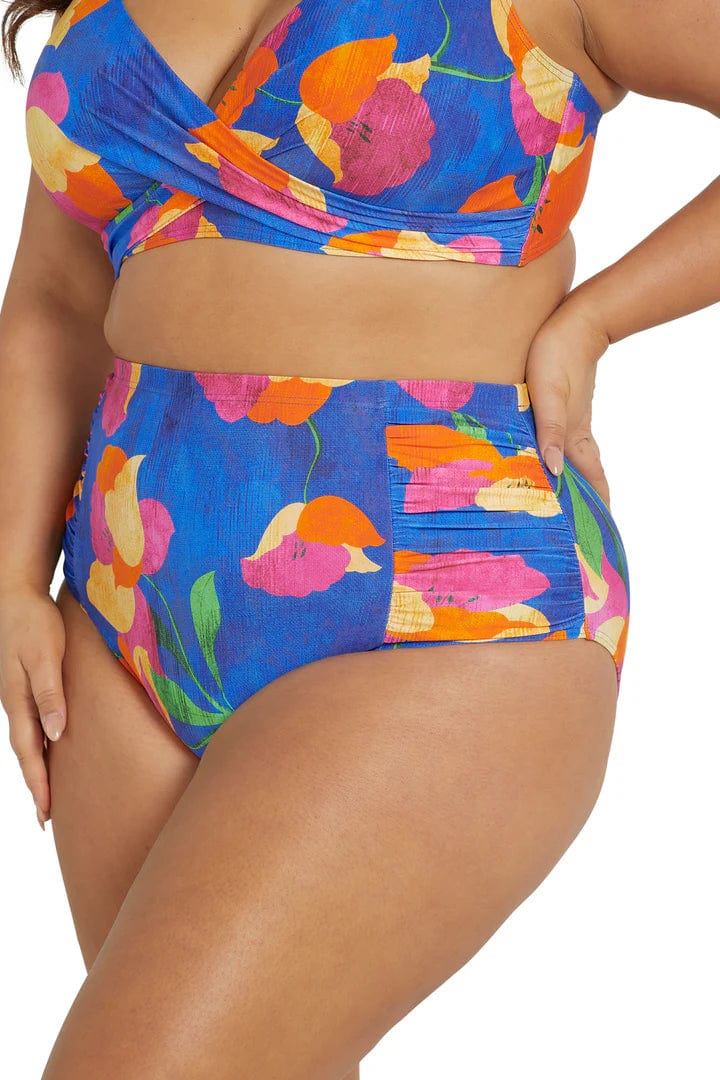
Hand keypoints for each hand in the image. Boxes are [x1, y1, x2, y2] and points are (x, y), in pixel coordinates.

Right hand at [0, 586, 67, 829]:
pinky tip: (50, 748)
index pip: (30, 753)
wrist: (16, 594)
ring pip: (28, 740)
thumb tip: (56, 734)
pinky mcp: (26, 684)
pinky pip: (32, 723)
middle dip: (36, 785)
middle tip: (45, 818)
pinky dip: (39, 744)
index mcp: (18, 701)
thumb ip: (50, 694)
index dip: (38, 784)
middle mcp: (16, 703)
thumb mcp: (45, 655)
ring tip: (48, 793)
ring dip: (37, 767)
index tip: (45, 813)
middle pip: (26, 753)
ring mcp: (18, 695)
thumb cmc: (34, 622)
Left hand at [524, 297, 612, 508]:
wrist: (576, 322)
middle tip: (581, 527)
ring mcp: (573, 420)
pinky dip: (561, 459)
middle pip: (588, 475)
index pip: (592, 480)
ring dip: (574, 481)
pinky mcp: (566, 407)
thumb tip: (553, 471)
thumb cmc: (557, 356)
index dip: (597, 506)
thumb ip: (549, 432)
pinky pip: (565, 442)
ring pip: (576, 459)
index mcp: (575, 437)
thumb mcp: (548, 395)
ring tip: (567, 501)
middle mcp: (576, 433)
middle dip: (586, 501)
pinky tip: (552, 460)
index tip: (598, 533)